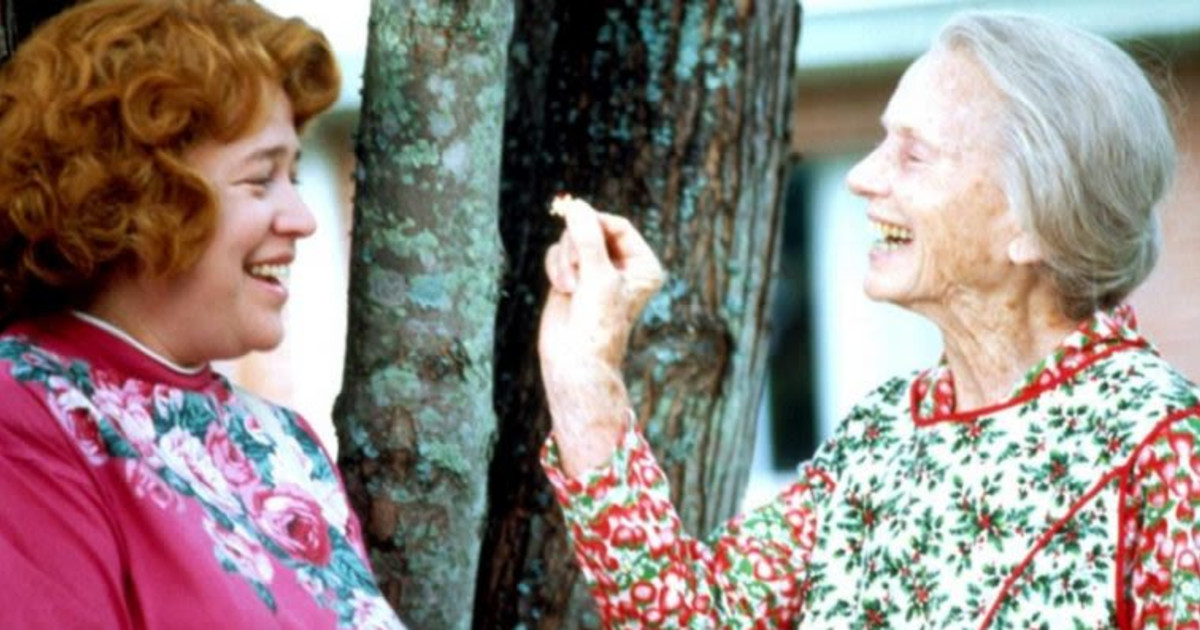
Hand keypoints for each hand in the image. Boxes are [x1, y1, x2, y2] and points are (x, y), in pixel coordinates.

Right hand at [538, 196, 664, 476]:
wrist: (576, 361)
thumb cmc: (597, 323)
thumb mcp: (598, 275)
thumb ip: (587, 236)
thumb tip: (575, 204)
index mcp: (642, 264)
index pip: (617, 225)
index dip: (595, 224)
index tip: (578, 227)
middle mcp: (621, 266)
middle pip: (591, 228)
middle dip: (577, 246)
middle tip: (576, 269)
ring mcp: (594, 271)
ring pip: (571, 240)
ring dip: (565, 260)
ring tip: (569, 287)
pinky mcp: (572, 277)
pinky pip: (557, 253)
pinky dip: (556, 268)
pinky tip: (562, 289)